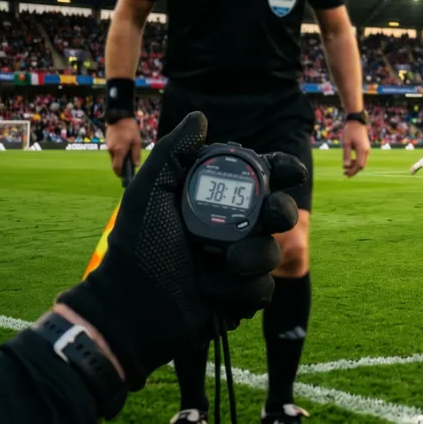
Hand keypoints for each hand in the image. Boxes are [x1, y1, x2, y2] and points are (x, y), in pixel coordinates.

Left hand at [58, 112, 298, 390]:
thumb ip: (175, 152)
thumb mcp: (151, 192)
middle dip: (281, 211)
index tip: (291, 171)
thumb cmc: (137, 247)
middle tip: (273, 215)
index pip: (260, 179)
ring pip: (272, 251)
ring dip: (253, 256)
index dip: (282, 171)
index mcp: (214, 201)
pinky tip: (211, 290)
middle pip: (279, 212)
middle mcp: (232, 229)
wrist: (131, 307)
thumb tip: (200, 116)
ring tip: (226, 263)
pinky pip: (262, 288)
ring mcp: (239, 264)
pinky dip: (239, 288)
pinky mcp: (241, 296)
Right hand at [105, 118, 141, 175]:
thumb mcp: (137, 141)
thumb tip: (136, 165)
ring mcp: (108, 146)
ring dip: (120, 158)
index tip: (124, 177)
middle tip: (129, 165)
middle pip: (115, 163)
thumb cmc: (130, 129)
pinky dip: (118, 152)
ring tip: (129, 152)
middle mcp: (112, 150)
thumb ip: (136, 154)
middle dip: (121, 166)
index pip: (117, 167)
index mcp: (119, 151)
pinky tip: (124, 146)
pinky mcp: (107, 143)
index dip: (120, 174)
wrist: (118, 117)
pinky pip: (112, 152)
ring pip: (114, 157)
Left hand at [341, 120, 369, 177]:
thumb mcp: (346, 143)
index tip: (346, 174)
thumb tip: (346, 167)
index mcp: (362, 150)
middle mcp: (366, 151)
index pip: (359, 165)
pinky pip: (362, 158)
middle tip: (345, 174)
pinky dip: (356, 162)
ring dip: (354, 166)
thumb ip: (346, 155)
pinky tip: (350, 162)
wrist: (357, 122)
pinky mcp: (365, 148)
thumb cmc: (350, 132)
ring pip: (362, 162)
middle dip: (353, 170)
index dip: (353, 171)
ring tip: (345, 168)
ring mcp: (367, 149)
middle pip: (362, 165)